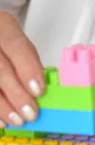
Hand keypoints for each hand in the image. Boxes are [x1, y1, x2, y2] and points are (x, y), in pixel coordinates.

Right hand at [0, 11, 44, 127]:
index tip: (39, 90)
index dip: (28, 69)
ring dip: (2, 105)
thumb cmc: (1, 38)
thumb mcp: (14, 36)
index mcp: (1, 24)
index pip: (15, 45)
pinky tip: (0, 120)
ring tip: (17, 120)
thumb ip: (26, 57)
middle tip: (30, 113)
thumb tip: (40, 86)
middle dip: (16, 93)